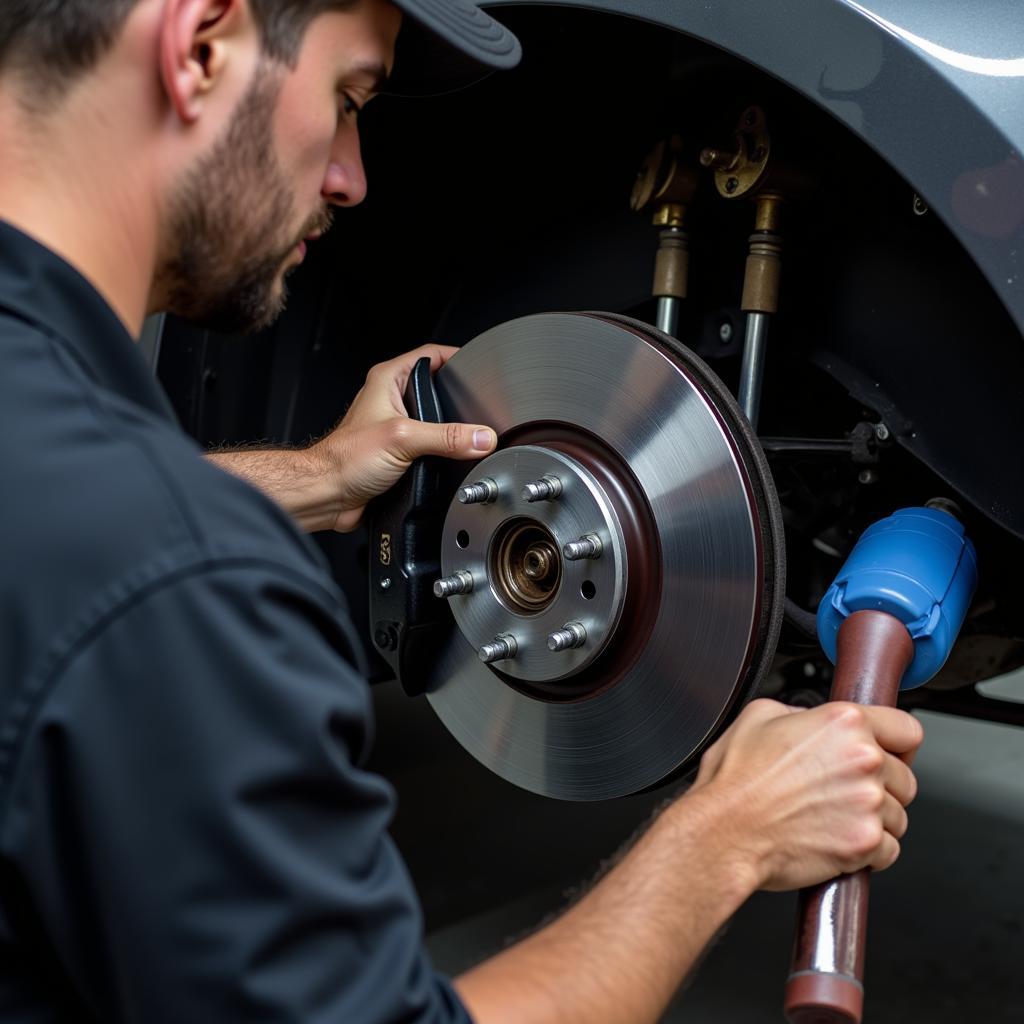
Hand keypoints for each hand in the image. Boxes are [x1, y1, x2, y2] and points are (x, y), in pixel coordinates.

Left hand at [310, 345, 495, 531]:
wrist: (329, 495)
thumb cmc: (344, 460)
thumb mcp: (403, 439)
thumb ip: (446, 437)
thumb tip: (480, 437)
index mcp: (388, 381)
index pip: (431, 355)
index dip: (457, 356)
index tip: (480, 364)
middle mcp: (391, 401)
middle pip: (438, 390)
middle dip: (459, 399)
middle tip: (478, 406)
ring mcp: (397, 427)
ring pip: (436, 422)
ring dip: (451, 432)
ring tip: (465, 436)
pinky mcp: (400, 453)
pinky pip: (431, 448)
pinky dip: (443, 454)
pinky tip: (449, 460)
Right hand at [685, 698, 922, 891]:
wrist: (724, 831)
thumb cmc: (735, 781)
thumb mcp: (758, 716)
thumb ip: (799, 712)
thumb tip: (809, 720)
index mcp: (843, 723)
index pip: (907, 729)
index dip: (896, 743)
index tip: (891, 753)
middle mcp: (863, 759)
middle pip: (905, 777)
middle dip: (881, 786)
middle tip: (844, 792)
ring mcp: (868, 803)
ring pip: (898, 816)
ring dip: (873, 819)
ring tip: (834, 818)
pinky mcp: (865, 843)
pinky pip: (889, 849)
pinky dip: (868, 850)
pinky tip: (836, 838)